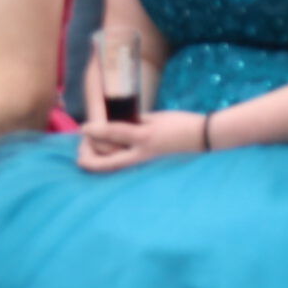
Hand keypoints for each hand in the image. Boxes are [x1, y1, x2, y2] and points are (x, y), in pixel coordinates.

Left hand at [77, 110, 206, 173]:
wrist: (204, 140)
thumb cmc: (181, 124)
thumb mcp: (155, 117)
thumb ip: (133, 121)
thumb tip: (112, 123)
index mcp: (144, 137)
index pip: (112, 132)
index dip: (94, 129)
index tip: (83, 127)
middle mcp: (141, 155)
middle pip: (104, 161)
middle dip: (87, 152)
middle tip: (84, 140)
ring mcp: (143, 166)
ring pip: (110, 169)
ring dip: (95, 160)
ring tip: (91, 147)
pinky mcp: (145, 170)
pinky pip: (120, 169)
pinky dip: (107, 164)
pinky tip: (104, 155)